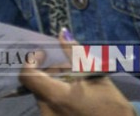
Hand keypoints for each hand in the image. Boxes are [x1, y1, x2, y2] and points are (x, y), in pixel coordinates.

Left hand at [19, 30, 135, 115]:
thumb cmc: (112, 106)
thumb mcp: (95, 75)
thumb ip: (75, 53)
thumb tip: (62, 32)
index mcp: (56, 97)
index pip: (27, 76)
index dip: (31, 61)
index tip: (43, 54)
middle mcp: (48, 111)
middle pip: (38, 84)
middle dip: (53, 72)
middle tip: (73, 69)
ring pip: (44, 95)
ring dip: (57, 84)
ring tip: (79, 82)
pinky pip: (50, 107)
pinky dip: (59, 97)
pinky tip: (78, 96)